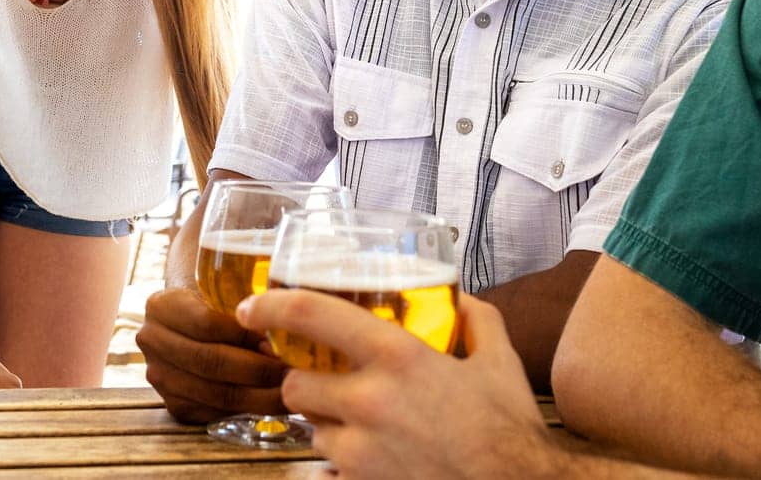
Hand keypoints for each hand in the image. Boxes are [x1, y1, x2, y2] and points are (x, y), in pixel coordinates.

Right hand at [137, 287, 288, 422]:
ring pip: (215, 393)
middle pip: (210, 362)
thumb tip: (285, 323)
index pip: (207, 323)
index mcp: (161, 305)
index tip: (279, 341)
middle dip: (257, 370)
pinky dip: (246, 410)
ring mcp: (159, 375)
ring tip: (290, 389)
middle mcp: (152, 341)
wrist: (189, 310)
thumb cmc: (215, 291)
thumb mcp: (223, 282)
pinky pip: (214, 412)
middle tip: (292, 371)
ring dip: (258, 396)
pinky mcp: (173, 403)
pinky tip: (271, 401)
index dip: (246, 336)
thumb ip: (246, 296)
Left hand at [237, 290, 562, 479]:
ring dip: (324, 423)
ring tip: (360, 421)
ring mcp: (361, 453)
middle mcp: (369, 402)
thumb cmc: (510, 430)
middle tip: (325, 378)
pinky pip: (331, 470)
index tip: (250, 307)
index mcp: (397, 358)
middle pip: (296, 384)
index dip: (270, 305)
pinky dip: (343, 462)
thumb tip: (458, 297)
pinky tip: (374, 456)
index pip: (311, 315)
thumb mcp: (499, 360)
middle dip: (304, 380)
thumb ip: (476, 318)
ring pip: (310, 430)